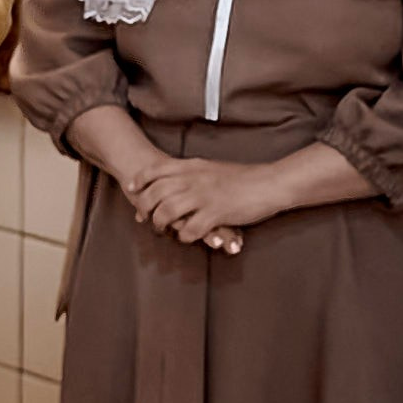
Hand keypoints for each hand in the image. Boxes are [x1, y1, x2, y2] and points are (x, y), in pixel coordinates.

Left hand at [121, 154, 257, 253]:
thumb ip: (193, 173)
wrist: (269, 183)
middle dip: (145, 207)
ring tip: (164, 230)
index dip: (140, 179)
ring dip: (161, 224)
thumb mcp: (212, 167)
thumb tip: (177, 180)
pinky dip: (184, 235)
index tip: (132, 188)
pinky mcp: (216, 214)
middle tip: (145, 218)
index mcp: (193, 166)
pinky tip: (188, 236)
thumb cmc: (243, 177)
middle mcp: (194, 179)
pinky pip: (189, 229)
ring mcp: (204, 196)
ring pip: (167, 212)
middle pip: (156, 193)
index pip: (156, 169)